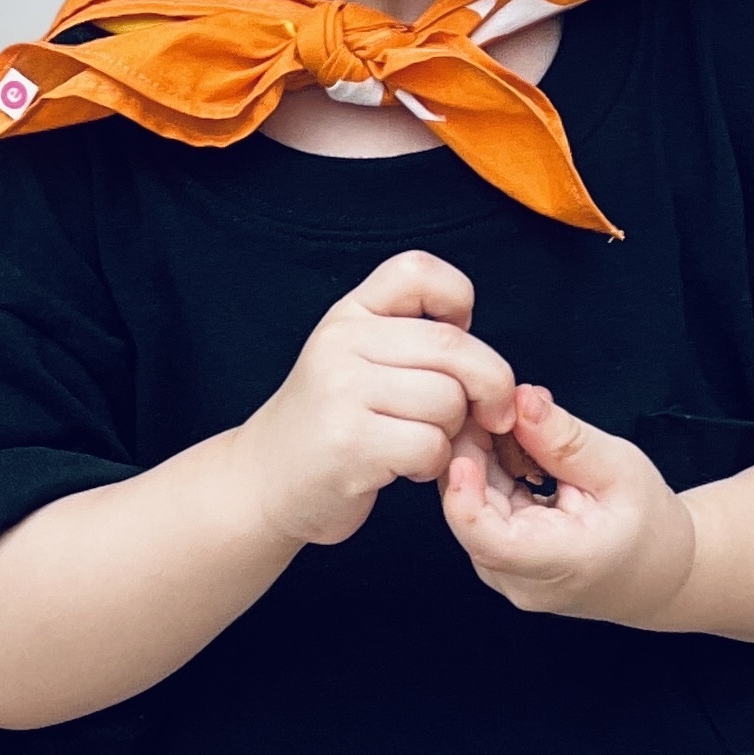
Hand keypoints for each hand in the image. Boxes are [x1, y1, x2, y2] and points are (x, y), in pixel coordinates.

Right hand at [233, 251, 517, 549]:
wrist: (263, 483)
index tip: (460, 334)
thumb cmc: (331, 422)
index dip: (457, 297)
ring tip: (422, 441)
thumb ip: (410, 337)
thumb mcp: (355, 357)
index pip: (418, 271)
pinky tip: (406, 467)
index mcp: (349, 314)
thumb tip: (484, 353)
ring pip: (448, 400)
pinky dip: (433, 464)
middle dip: (490, 384)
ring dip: (452, 431)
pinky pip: (430, 445)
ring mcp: (341, 392)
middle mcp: (341, 343)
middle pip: (454, 347)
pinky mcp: (349, 444)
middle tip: (490, 412)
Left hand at [442, 382, 698, 623]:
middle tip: (498, 403)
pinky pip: (480, 511)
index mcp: (557, 563)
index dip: (464, 487)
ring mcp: (503, 575)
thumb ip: (566, 439)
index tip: (468, 437)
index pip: (486, 536)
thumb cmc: (647, 524)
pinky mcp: (498, 561)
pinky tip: (520, 451)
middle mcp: (519, 580)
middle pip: (470, 512)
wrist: (657, 570)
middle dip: (475, 450)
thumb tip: (521, 401)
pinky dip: (492, 474)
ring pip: (471, 507)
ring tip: (522, 427)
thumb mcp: (619, 468)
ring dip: (484, 459)